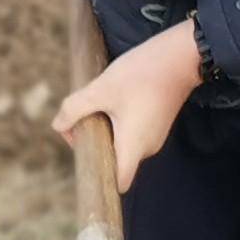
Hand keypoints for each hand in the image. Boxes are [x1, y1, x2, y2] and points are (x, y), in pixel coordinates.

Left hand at [53, 18, 202, 190]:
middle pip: (116, 163)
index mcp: (133, 147)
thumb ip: (75, 108)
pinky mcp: (156, 125)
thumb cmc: (141, 74)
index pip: (118, 183)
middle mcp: (146, 148)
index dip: (100, 179)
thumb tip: (58, 125)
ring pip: (122, 148)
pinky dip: (118, 126)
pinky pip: (131, 136)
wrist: (181, 56)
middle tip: (81, 121)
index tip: (83, 160)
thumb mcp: (101, 89)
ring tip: (98, 107)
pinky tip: (113, 102)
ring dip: (105, 134)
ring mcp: (154, 138)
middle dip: (94, 147)